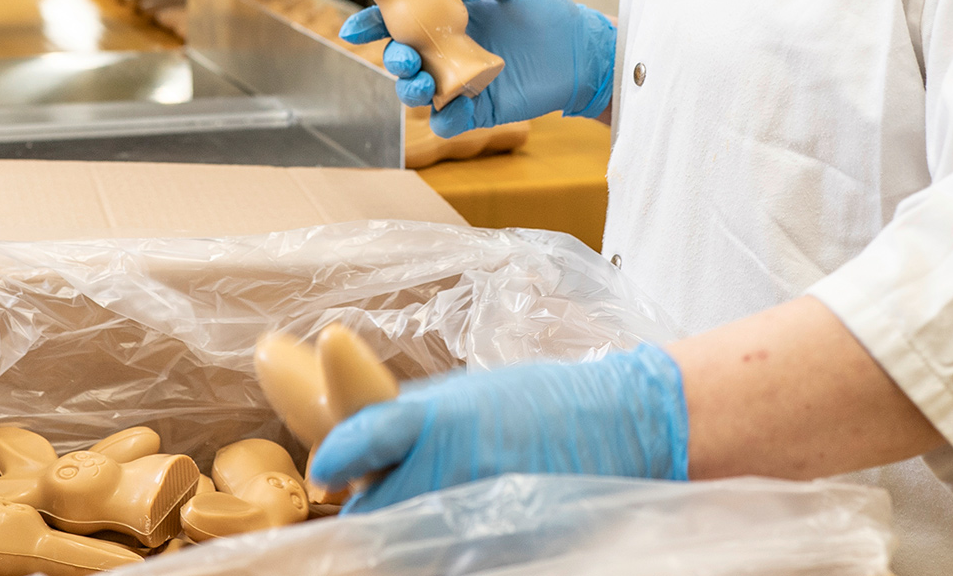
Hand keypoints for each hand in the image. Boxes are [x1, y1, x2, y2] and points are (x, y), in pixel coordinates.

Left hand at [307, 346, 687, 514]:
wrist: (624, 426)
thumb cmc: (543, 402)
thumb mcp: (469, 394)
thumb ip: (412, 420)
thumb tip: (357, 445)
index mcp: (443, 418)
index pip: (367, 437)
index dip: (341, 455)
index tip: (327, 470)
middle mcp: (455, 467)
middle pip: (374, 512)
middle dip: (371, 508)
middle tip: (381, 498)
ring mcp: (479, 516)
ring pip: (406, 546)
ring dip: (403, 536)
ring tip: (427, 512)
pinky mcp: (501, 552)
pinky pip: (447, 560)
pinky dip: (442, 550)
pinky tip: (459, 529)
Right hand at [337, 0, 614, 135]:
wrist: (582, 49)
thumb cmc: (545, 9)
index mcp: (444, 18)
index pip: (397, 20)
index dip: (371, 24)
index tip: (353, 29)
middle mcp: (444, 51)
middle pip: (401, 59)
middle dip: (391, 58)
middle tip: (404, 55)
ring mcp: (458, 82)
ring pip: (416, 93)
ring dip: (408, 89)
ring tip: (420, 81)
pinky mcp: (479, 110)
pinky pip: (449, 121)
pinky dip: (443, 119)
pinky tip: (449, 109)